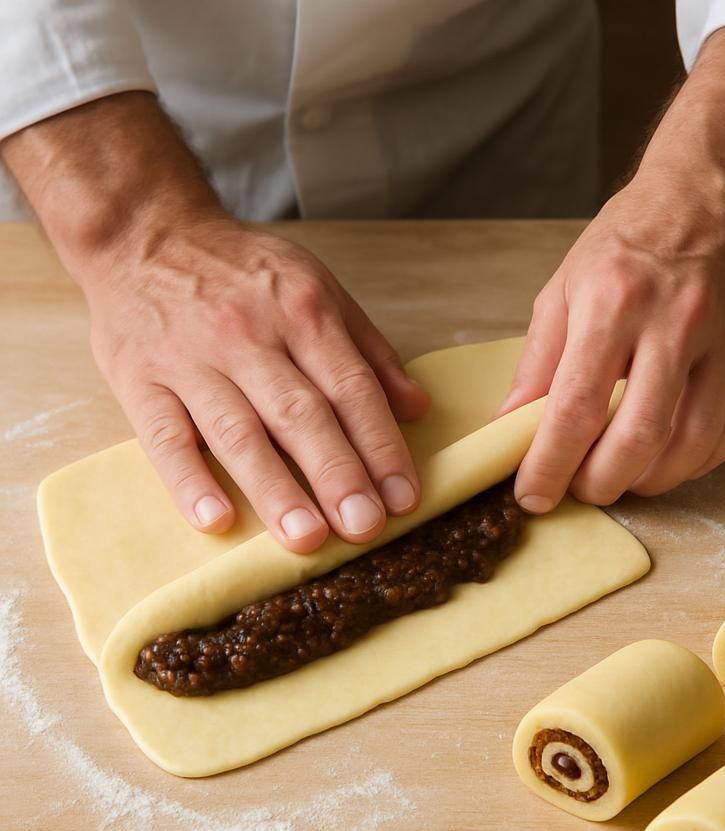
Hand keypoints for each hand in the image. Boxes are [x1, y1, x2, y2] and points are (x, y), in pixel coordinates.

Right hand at [83, 216, 429, 551]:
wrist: (144, 233)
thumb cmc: (243, 272)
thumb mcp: (318, 287)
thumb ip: (369, 351)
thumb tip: (417, 408)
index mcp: (303, 311)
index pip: (351, 389)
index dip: (381, 446)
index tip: (404, 498)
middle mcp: (248, 335)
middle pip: (300, 414)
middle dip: (337, 474)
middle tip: (364, 527)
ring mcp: (190, 359)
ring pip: (238, 431)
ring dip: (274, 488)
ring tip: (306, 537)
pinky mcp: (140, 380)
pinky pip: (164, 436)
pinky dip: (189, 480)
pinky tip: (216, 520)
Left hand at [497, 179, 724, 511]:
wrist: (712, 196)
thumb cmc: (629, 240)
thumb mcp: (564, 288)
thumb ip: (537, 364)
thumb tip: (510, 427)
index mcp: (614, 301)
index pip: (577, 406)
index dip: (550, 464)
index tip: (531, 495)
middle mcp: (674, 323)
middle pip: (639, 436)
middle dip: (600, 483)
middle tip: (578, 489)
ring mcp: (723, 343)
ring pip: (689, 445)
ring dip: (646, 482)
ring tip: (617, 480)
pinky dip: (689, 466)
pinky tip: (660, 464)